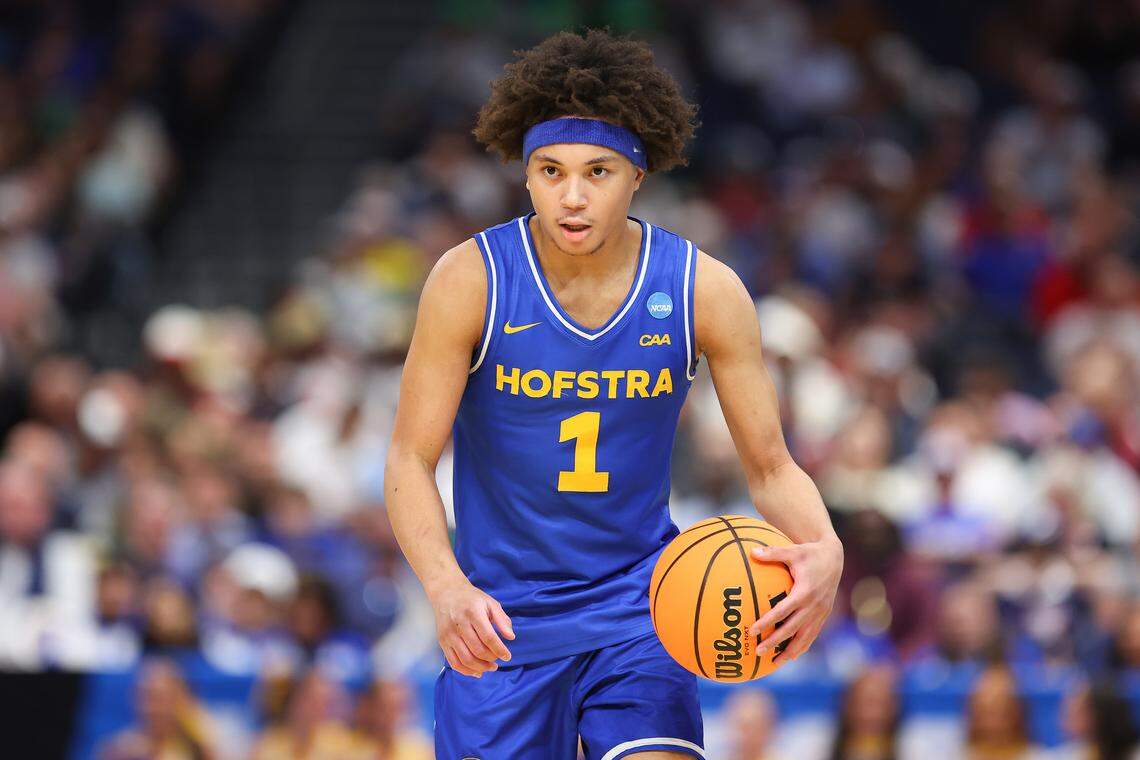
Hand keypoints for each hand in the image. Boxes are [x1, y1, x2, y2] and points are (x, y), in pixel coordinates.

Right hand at [428, 578, 514, 677]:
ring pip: (465, 659)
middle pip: (477, 649)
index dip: (499, 649)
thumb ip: (502, 620)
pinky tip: (477, 671)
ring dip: (480, 667)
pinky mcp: (442, 642)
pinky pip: (454, 662)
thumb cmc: (472, 599)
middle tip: (498, 660)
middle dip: (491, 659)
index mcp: (473, 612)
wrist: (447, 593)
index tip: (507, 656)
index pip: (488, 636)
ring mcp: (449, 634)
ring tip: (491, 667)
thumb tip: (511, 637)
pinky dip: (466, 671)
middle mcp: (459, 623)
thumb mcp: (490, 603)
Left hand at [748, 536, 842, 661]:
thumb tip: (751, 552)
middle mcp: (814, 606)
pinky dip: (803, 646)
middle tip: (758, 652)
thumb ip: (772, 553)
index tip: (753, 631)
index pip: (783, 611)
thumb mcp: (792, 551)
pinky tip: (792, 655)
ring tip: (775, 663)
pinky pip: (813, 634)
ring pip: (805, 637)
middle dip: (775, 642)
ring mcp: (821, 612)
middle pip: (792, 629)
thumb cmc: (810, 553)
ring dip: (790, 651)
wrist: (835, 558)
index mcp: (805, 592)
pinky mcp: (824, 615)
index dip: (768, 622)